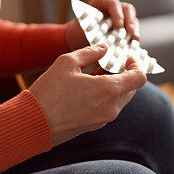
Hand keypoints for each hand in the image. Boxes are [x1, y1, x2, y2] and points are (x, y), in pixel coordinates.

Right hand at [29, 45, 146, 145]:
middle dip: (124, 74)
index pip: (139, 77)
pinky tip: (88, 88)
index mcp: (109, 90)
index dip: (136, 65)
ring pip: (120, 98)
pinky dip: (105, 96)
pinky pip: (109, 107)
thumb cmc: (49, 92)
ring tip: (95, 73)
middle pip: (131, 88)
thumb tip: (104, 48)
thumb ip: (90, 52)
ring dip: (114, 84)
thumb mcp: (67, 63)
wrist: (33, 124)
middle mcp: (111, 107)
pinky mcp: (95, 125)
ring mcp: (104, 119)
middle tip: (108, 63)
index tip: (126, 58)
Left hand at [64, 0, 140, 49]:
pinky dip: (134, 37)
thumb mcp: (82, 27)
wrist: (78, 38)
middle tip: (131, 32)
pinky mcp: (125, 27)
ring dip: (135, 29)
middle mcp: (114, 7)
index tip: (120, 25)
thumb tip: (100, 40)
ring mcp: (121, 16)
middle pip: (127, 9)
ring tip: (135, 39)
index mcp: (102, 1)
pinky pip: (133, 30)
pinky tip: (135, 44)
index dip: (118, 13)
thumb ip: (91, 29)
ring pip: (132, 20)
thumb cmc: (79, 30)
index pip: (113, 4)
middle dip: (130, 21)